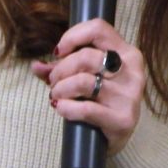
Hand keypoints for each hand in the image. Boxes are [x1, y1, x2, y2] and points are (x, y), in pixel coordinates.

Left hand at [31, 20, 145, 155]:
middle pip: (86, 57)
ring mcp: (129, 96)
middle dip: (61, 70)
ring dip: (61, 89)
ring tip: (57, 96)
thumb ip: (59, 69)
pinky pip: (85, 109)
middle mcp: (132, 71)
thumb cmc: (99, 102)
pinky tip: (62, 108)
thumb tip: (36, 66)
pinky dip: (66, 108)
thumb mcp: (84, 78)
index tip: (59, 52)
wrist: (114, 138)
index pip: (99, 29)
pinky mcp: (122, 119)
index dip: (73, 36)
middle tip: (54, 82)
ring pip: (83, 81)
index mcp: (127, 53)